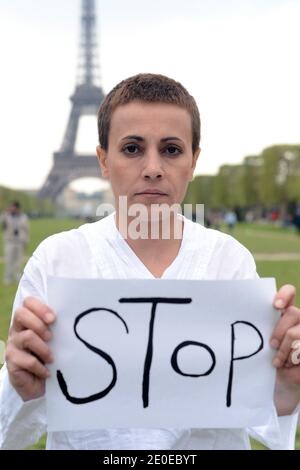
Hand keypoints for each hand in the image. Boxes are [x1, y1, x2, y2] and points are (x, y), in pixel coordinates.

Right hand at [5, 297, 55, 401]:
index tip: (53, 318)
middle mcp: (17, 330)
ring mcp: (13, 346)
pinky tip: (47, 372)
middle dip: (39, 324)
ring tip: (51, 358)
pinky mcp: (12, 363)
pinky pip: (28, 361)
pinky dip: (41, 367)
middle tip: (51, 337)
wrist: (38, 385)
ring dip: (43, 348)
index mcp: (27, 321)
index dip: (40, 307)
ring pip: (27, 337)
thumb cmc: (49, 357)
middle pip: (21, 314)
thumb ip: (56, 327)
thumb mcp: (54, 340)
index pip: (27, 303)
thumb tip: (73, 315)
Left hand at [270, 285, 299, 414]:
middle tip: (271, 345)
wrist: (277, 384)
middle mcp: (298, 320)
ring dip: (285, 350)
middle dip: (280, 331)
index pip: (289, 292)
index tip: (275, 305)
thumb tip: (238, 318)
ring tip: (277, 361)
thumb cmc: (264, 358)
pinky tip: (286, 366)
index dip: (285, 295)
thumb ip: (259, 327)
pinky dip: (292, 360)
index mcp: (284, 312)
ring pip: (297, 333)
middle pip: (294, 313)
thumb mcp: (259, 341)